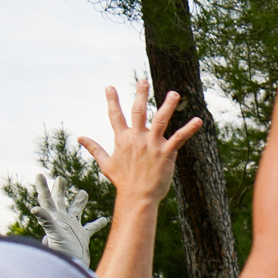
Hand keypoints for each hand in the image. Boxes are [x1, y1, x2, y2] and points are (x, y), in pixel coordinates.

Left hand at [32, 174, 107, 265]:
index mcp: (54, 218)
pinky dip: (97, 223)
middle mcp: (62, 221)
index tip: (39, 174)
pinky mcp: (82, 237)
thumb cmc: (62, 253)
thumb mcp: (55, 235)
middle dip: (59, 189)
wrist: (73, 268)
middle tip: (60, 178)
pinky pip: (91, 228)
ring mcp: (72, 228)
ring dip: (79, 202)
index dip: (42, 187)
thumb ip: (46, 220)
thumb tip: (35, 208)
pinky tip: (104, 219)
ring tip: (83, 192)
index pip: (46, 199)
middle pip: (60, 201)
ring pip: (76, 211)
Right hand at [77, 81, 202, 210]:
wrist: (137, 197)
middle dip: (140, 95)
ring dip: (167, 105)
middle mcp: (136, 138)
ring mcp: (152, 144)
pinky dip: (189, 129)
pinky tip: (198, 120)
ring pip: (160, 120)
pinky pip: (179, 138)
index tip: (110, 86)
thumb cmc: (123, 181)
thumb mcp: (105, 163)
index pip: (115, 115)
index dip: (112, 100)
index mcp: (122, 139)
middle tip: (143, 80)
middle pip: (138, 111)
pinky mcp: (166, 153)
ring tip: (174, 93)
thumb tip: (79, 138)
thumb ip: (94, 148)